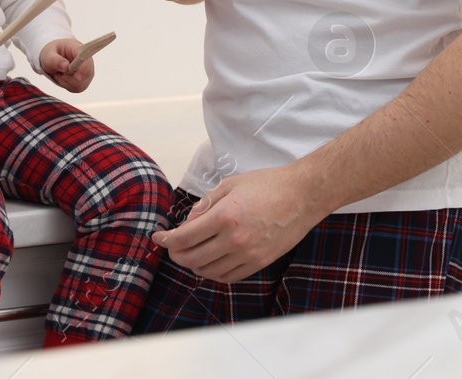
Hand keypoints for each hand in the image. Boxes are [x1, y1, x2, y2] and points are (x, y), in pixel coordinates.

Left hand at [39, 37, 95, 92]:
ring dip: (68, 82)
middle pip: (87, 73)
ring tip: (60, 74)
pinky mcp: (84, 80)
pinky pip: (79, 88)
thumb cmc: (51, 53)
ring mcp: (86, 70)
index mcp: (78, 48)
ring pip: (82, 83)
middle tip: (60, 73)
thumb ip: (55, 60)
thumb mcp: (48, 55)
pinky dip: (68, 86)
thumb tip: (65, 66)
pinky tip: (63, 79)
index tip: (76, 76)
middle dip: (71, 78)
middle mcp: (86, 59)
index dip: (83, 69)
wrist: (51, 59)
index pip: (86, 59)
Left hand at [150, 165, 322, 282]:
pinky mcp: (259, 263)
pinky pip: (228, 276)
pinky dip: (213, 272)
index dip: (166, 240)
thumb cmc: (268, 185)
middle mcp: (235, 239)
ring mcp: (248, 254)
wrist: (303, 196)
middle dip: (176, 254)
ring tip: (190, 254)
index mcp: (225, 216)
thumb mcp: (231, 184)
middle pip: (192, 258)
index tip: (157, 238)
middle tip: (172, 247)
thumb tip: (188, 222)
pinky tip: (209, 262)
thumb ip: (205, 204)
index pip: (185, 237)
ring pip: (208, 270)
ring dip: (193, 264)